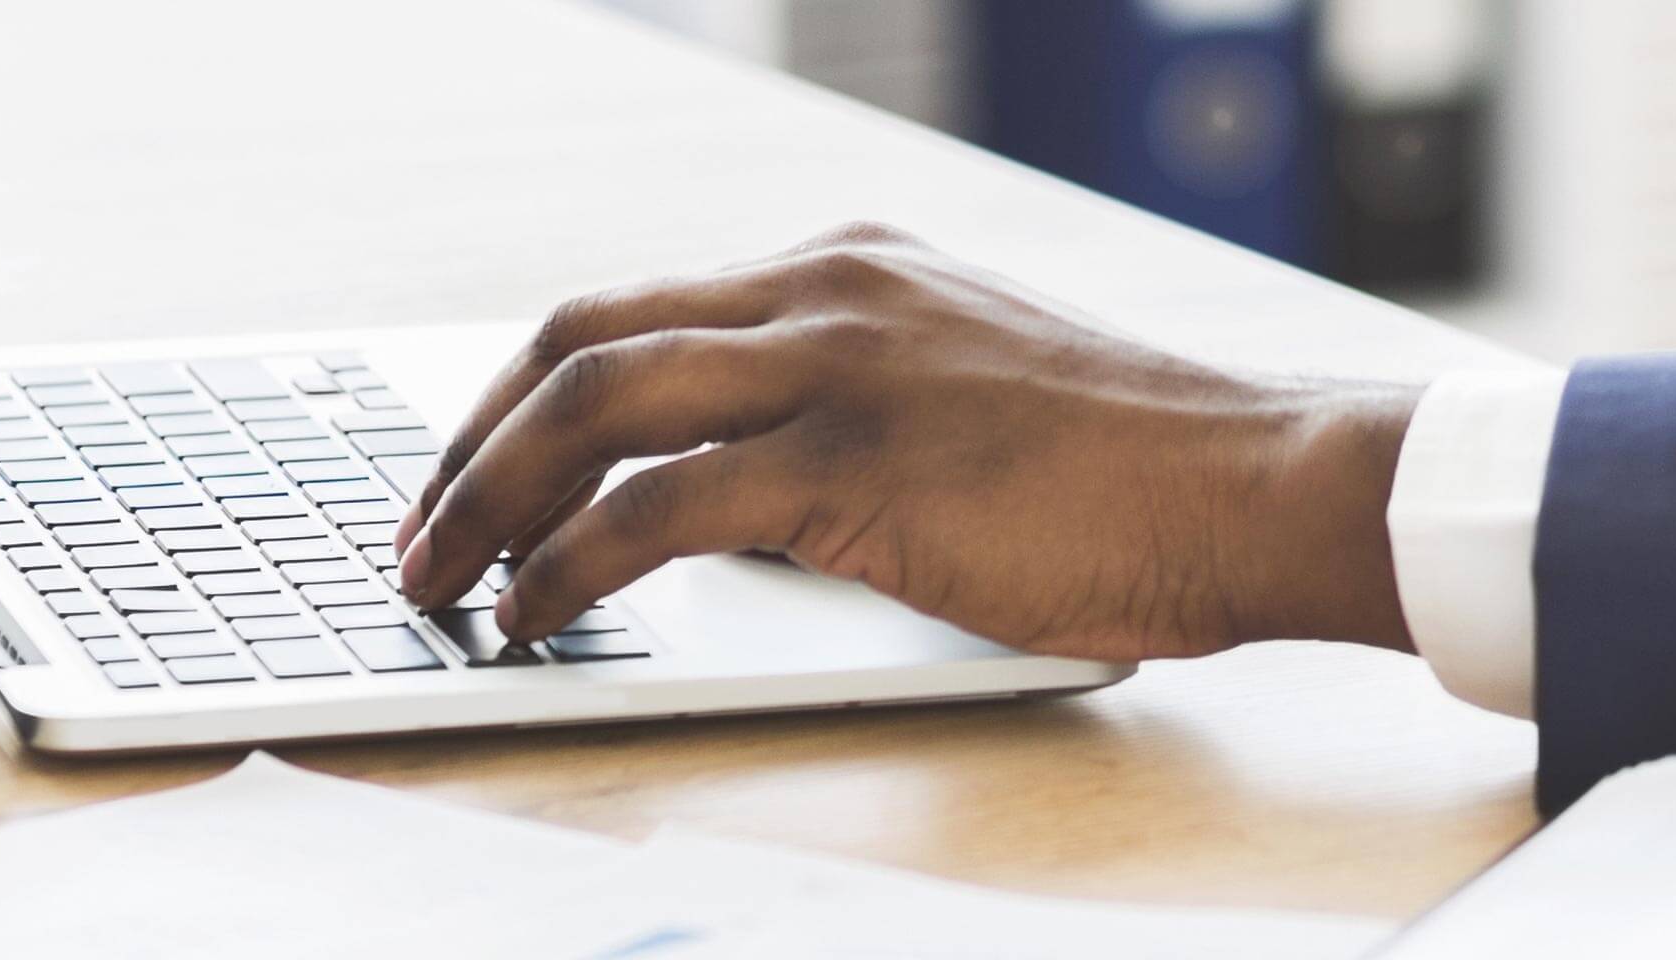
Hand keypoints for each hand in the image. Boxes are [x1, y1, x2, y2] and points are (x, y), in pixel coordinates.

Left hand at [396, 223, 1419, 660]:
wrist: (1254, 478)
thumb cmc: (1137, 469)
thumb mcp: (968, 393)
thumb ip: (852, 410)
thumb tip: (738, 499)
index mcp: (849, 269)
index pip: (634, 310)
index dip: (528, 395)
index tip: (474, 471)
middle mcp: (824, 293)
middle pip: (579, 341)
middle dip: (474, 442)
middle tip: (421, 532)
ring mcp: (835, 369)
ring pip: (593, 409)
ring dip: (489, 504)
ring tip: (440, 584)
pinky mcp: (852, 464)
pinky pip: (654, 512)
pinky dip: (568, 568)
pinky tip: (534, 618)